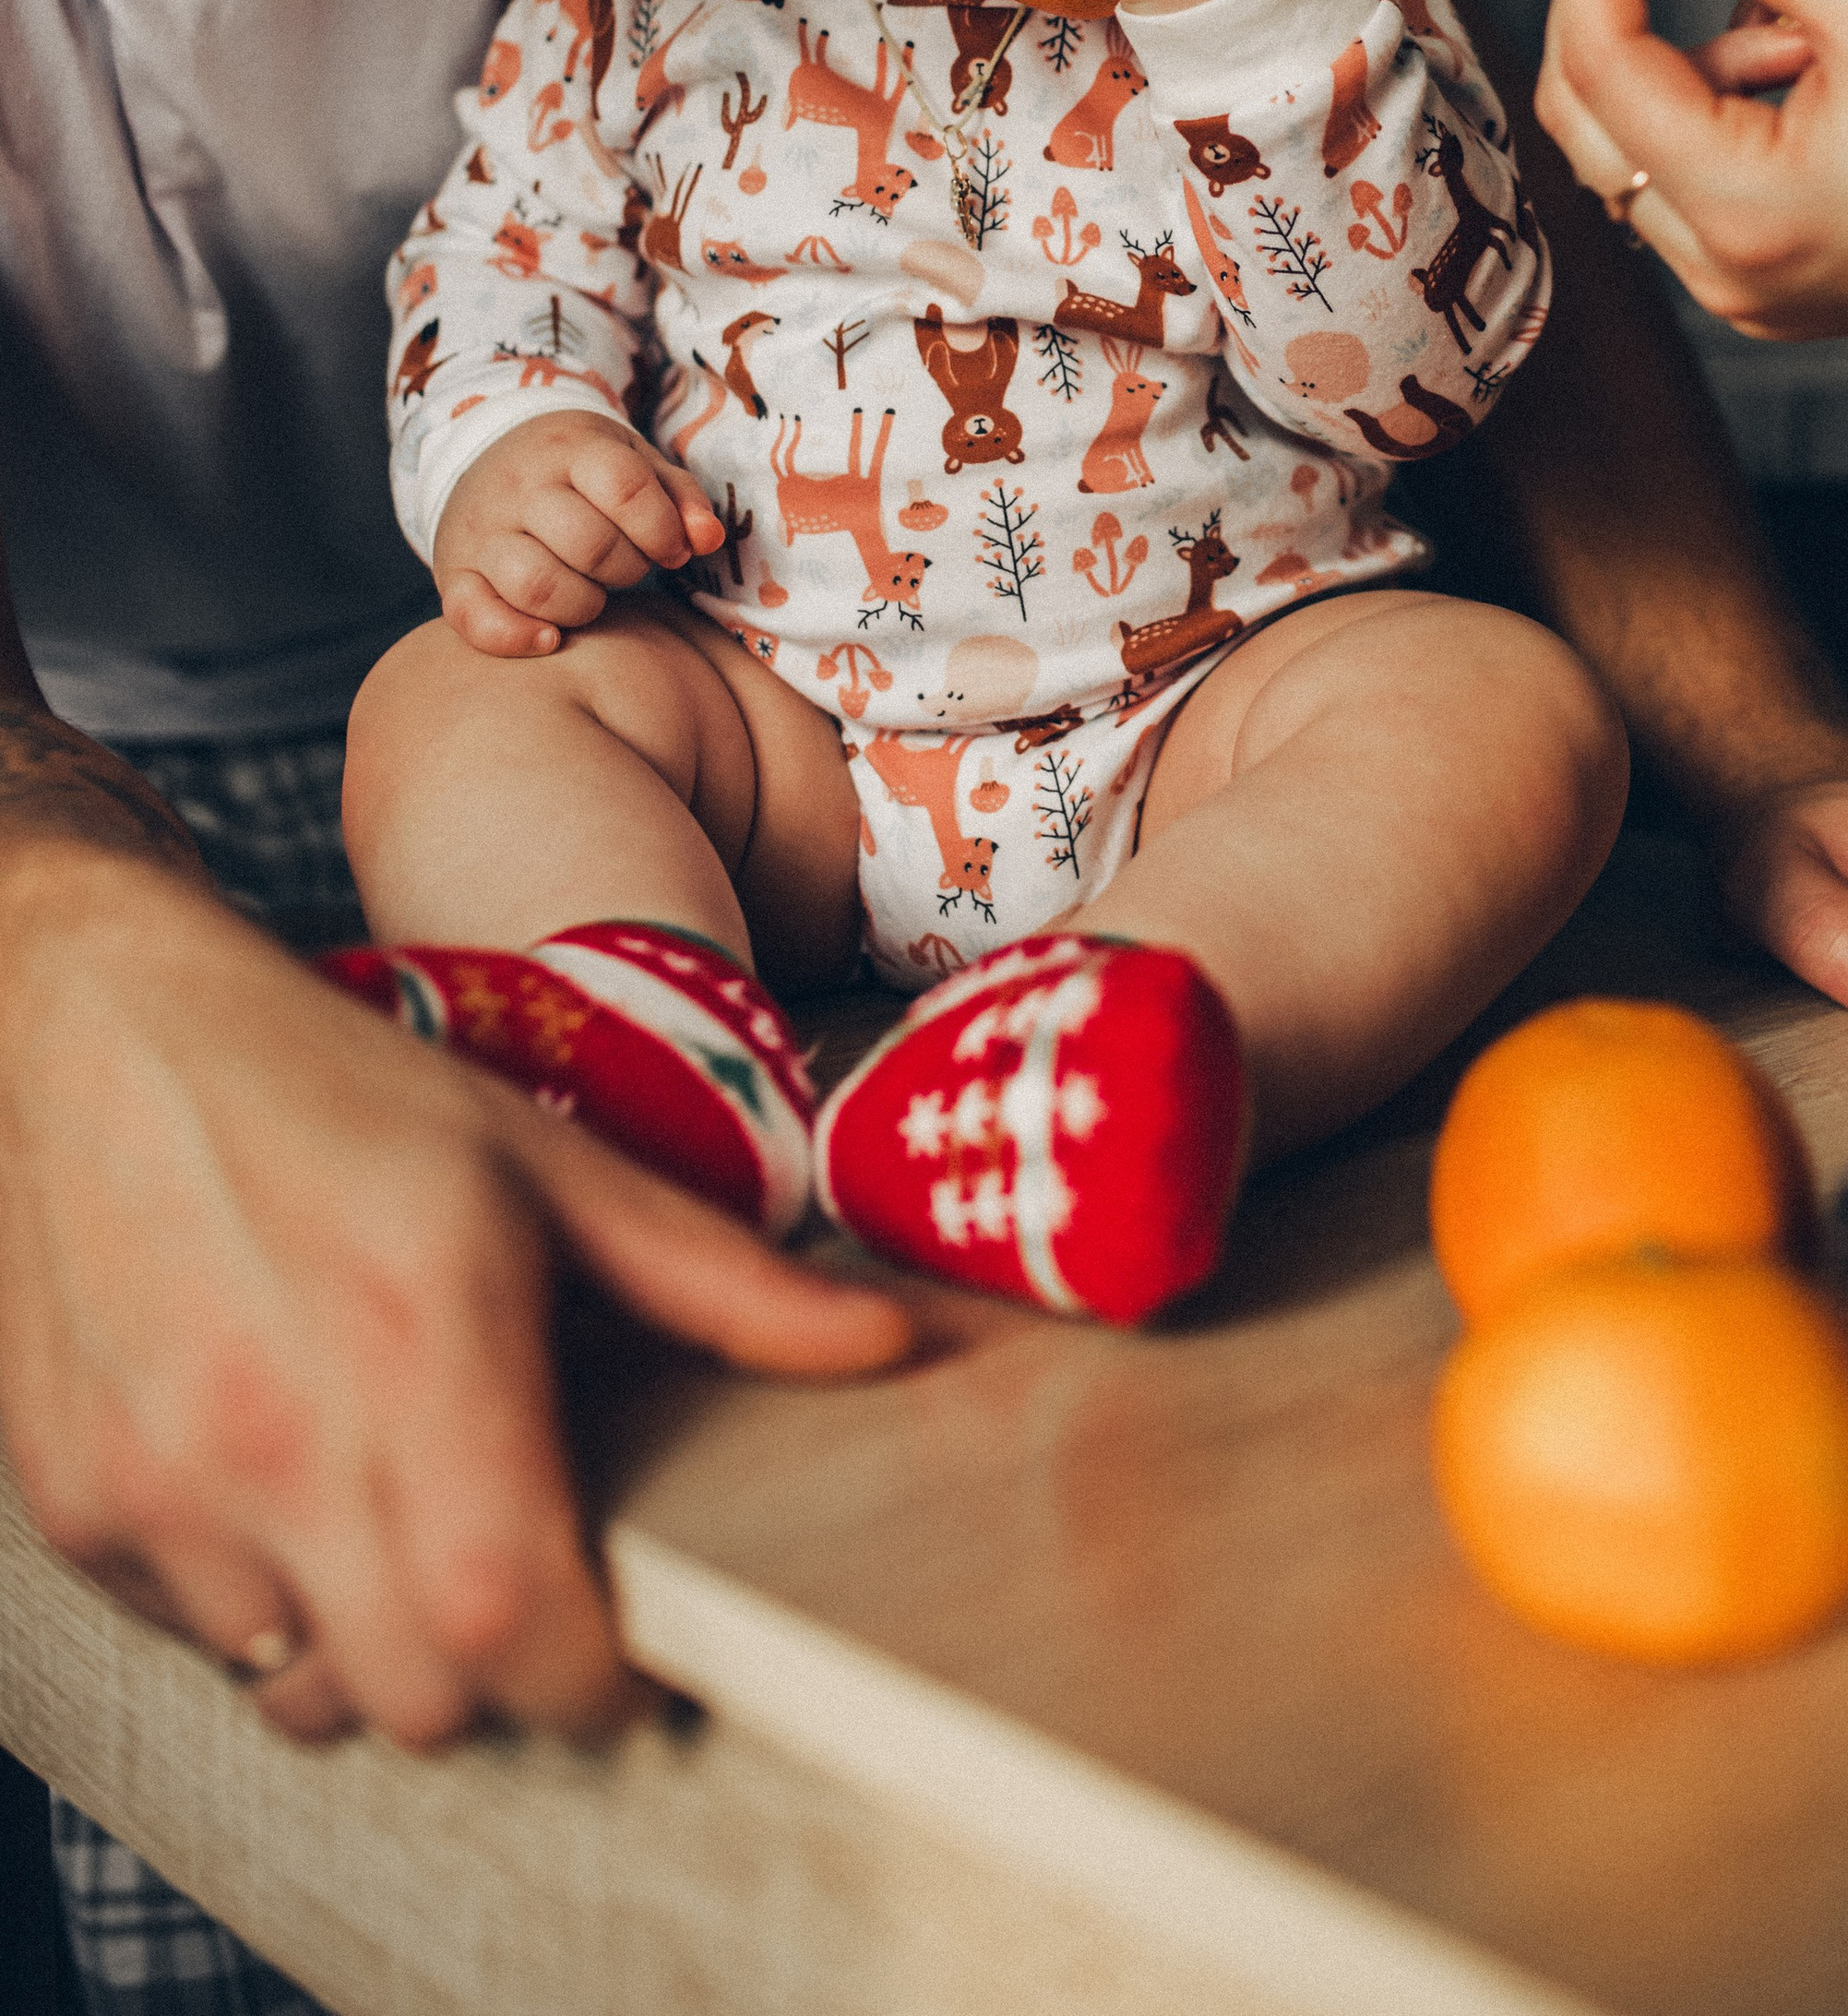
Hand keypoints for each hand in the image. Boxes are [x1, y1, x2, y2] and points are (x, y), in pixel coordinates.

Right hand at [0, 845, 909, 1747]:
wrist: (100, 1030)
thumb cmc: (340, 1087)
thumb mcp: (544, 1159)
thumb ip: (715, 1277)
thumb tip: (884, 1344)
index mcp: (418, 1343)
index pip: (514, 1629)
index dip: (592, 1681)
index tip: (626, 1658)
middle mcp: (277, 1434)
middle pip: (421, 1701)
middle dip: (495, 1671)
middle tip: (522, 1577)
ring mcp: (159, 1482)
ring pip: (302, 1686)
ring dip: (370, 1640)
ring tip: (398, 1512)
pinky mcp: (74, 1503)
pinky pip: (199, 1632)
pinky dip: (259, 1594)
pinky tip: (286, 1475)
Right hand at [434, 410, 723, 657]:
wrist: (489, 453)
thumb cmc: (582, 471)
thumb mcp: (634, 462)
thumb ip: (679, 497)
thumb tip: (707, 540)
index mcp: (570, 449)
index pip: (625, 487)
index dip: (662, 529)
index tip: (672, 548)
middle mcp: (518, 487)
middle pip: (587, 542)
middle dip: (627, 568)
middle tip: (630, 568)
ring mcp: (481, 533)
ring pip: (535, 584)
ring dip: (583, 604)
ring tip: (593, 594)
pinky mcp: (454, 574)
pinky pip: (474, 618)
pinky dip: (515, 637)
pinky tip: (551, 639)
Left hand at [1536, 0, 1847, 352]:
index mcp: (1747, 213)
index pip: (1603, 62)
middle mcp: (1719, 270)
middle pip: (1588, 109)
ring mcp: (1733, 286)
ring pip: (1637, 136)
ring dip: (1698, 53)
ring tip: (1829, 35)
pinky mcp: (1758, 278)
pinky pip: (1689, 166)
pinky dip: (1725, 97)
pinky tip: (1823, 76)